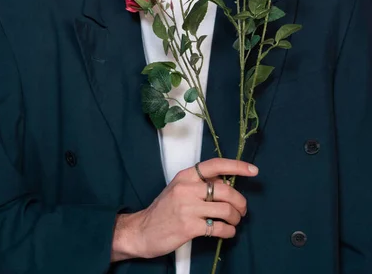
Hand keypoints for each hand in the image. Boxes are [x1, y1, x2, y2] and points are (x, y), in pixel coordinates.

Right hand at [111, 157, 257, 260]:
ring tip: (234, 222)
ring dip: (235, 218)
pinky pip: (218, 228)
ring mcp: (188, 208)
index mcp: (186, 175)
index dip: (237, 166)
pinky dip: (228, 231)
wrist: (142, 230)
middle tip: (242, 209)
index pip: (215, 165)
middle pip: (225, 190)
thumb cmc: (164, 209)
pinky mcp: (189, 227)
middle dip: (240, 201)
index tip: (253, 170)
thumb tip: (226, 183)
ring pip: (225, 209)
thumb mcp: (180, 189)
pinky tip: (226, 232)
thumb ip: (201, 184)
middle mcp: (187, 188)